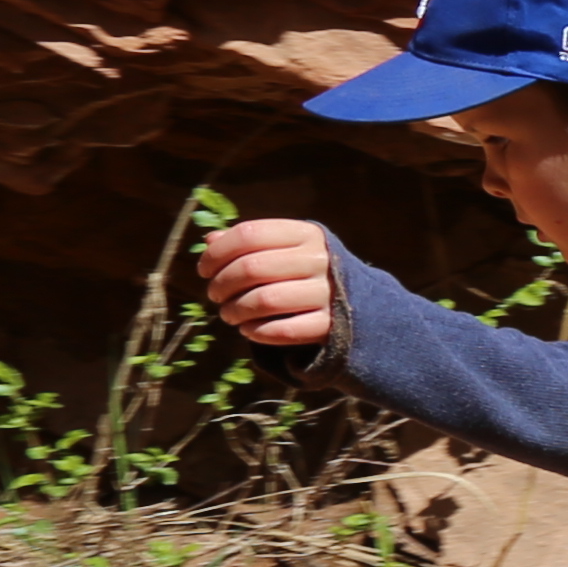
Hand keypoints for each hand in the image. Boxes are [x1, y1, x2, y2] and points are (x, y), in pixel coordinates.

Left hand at [198, 215, 339, 350]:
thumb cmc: (308, 272)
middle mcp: (320, 259)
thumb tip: (210, 240)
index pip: (249, 234)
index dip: (217, 252)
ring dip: (235, 310)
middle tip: (214, 296)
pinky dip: (258, 332)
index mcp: (306, 234)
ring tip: (229, 315)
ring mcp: (329, 293)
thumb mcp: (285, 248)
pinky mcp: (331, 324)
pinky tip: (249, 330)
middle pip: (252, 267)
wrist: (363, 304)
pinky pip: (284, 330)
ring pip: (264, 300)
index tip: (204, 270)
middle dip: (221, 284)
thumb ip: (250, 243)